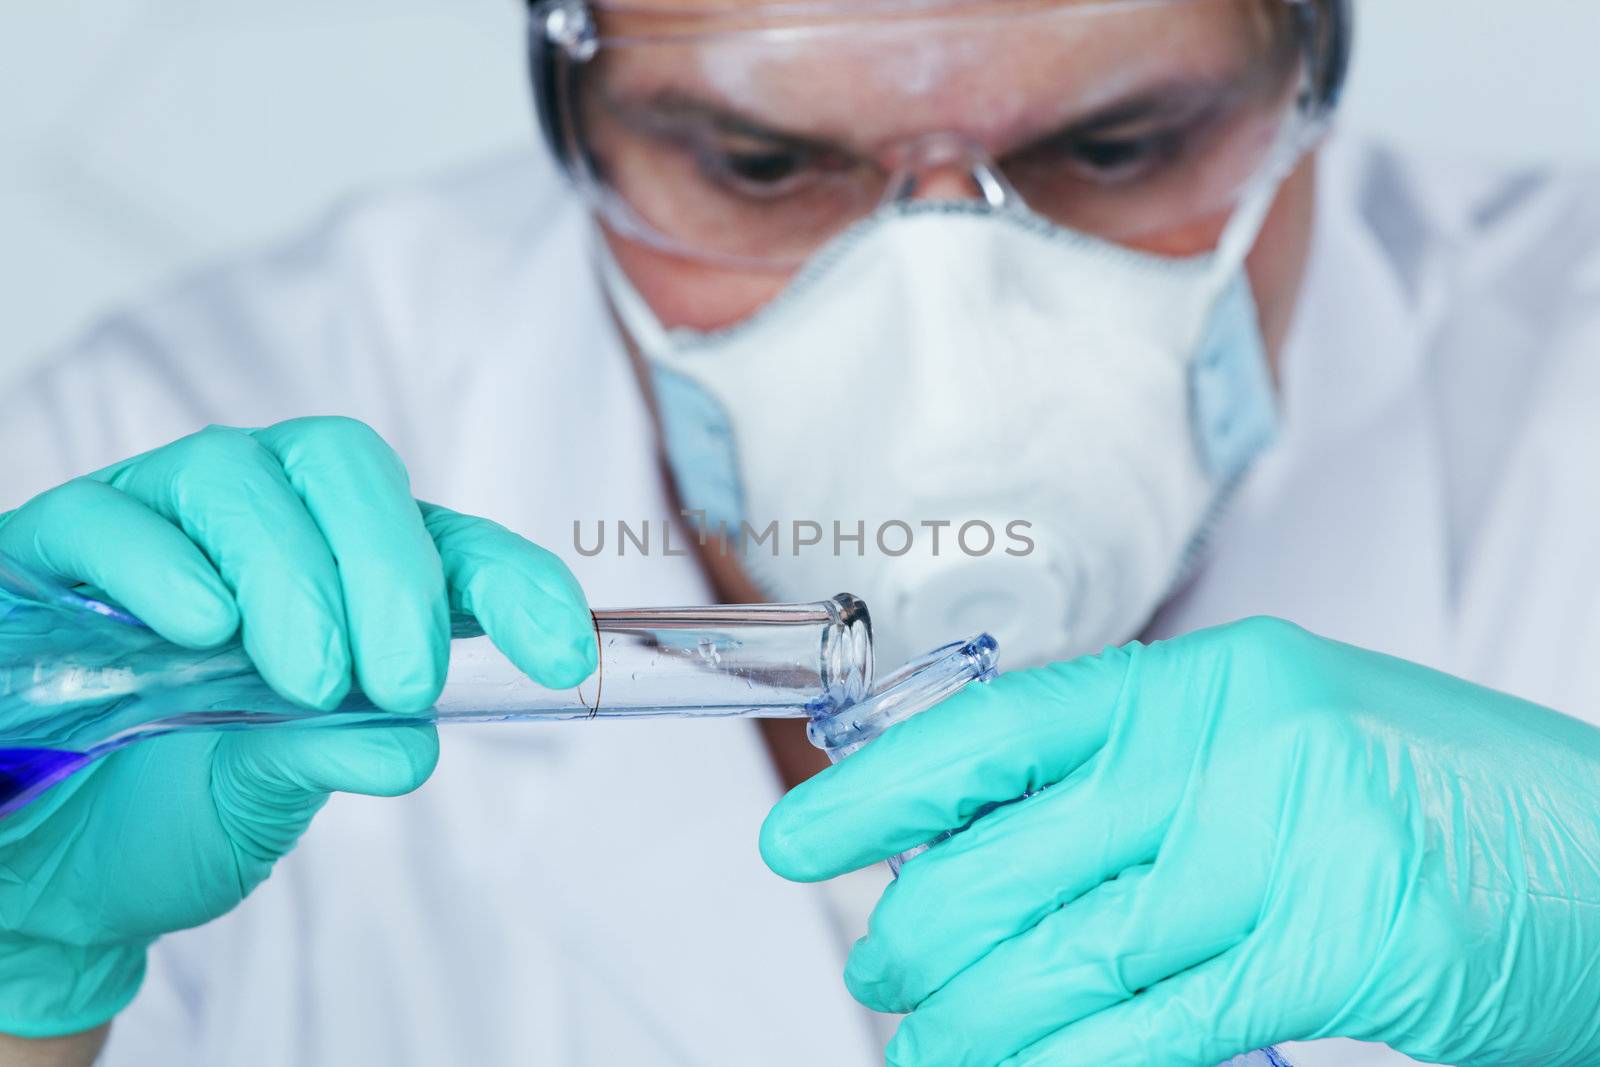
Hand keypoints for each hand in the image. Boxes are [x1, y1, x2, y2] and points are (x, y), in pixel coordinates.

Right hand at [0, 417, 595, 1037]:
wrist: (43, 867)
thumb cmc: (171, 810)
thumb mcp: (269, 794)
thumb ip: (333, 751)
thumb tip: (410, 742)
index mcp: (339, 574)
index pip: (445, 541)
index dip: (516, 581)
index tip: (565, 652)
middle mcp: (258, 523)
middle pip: (343, 466)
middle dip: (391, 567)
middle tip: (399, 679)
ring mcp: (156, 520)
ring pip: (237, 475)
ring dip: (290, 574)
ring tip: (307, 679)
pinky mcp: (55, 545)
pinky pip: (109, 515)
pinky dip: (164, 565)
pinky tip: (201, 627)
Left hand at [762, 617, 1599, 1066]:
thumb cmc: (1436, 799)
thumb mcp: (1274, 745)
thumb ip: (1142, 782)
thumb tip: (994, 841)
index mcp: (1205, 681)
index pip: (1000, 731)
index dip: (880, 792)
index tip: (797, 842)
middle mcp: (1232, 749)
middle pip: (1010, 862)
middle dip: (917, 936)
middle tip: (879, 974)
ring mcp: (1286, 846)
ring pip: (1065, 958)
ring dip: (970, 1024)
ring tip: (923, 1048)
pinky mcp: (1336, 950)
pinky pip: (1152, 1028)